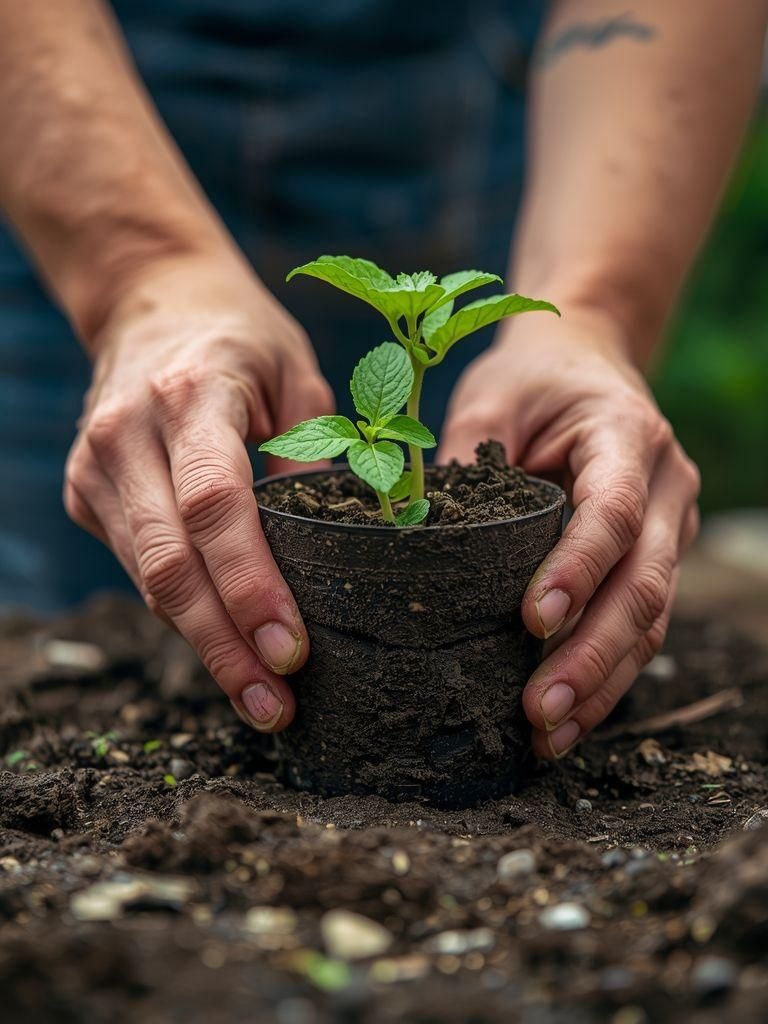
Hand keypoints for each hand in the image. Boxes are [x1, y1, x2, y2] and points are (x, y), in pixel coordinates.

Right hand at [64, 252, 333, 732]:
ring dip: (203, 648)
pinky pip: (138, 569)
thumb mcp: (299, 373)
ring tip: (259, 700)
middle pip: (172, 563)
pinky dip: (183, 615)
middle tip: (275, 706)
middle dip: (225, 645)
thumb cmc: (242, 336)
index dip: (251, 584)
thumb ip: (317, 454)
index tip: (291, 649)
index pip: (216, 504)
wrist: (151, 299)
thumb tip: (340, 550)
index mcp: (191, 394)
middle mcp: (127, 434)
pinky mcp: (85, 493)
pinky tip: (225, 649)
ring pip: (148, 580)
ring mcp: (95, 466)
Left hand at [439, 307, 699, 758]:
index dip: (578, 569)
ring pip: (651, 618)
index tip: (533, 622)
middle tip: (538, 710)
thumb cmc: (535, 377)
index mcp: (626, 436)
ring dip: (603, 682)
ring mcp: (669, 526)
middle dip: (591, 654)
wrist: (589, 361)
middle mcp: (665, 487)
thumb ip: (463, 451)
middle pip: (643, 583)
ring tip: (551, 735)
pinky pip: (642, 624)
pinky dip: (607, 674)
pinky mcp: (655, 557)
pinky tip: (570, 716)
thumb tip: (410, 529)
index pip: (612, 512)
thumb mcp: (493, 393)